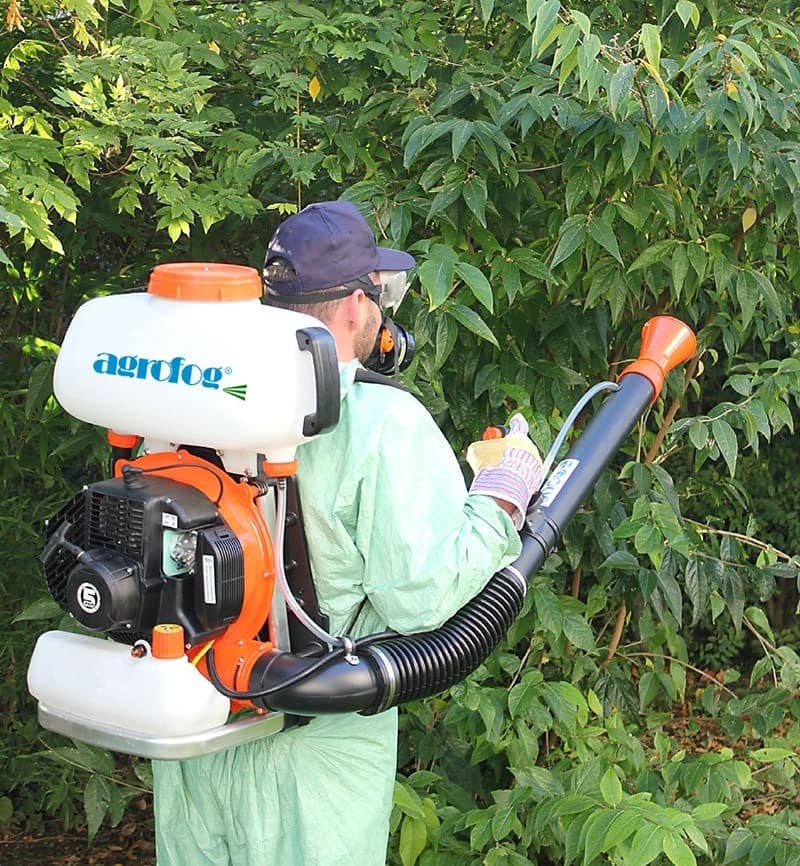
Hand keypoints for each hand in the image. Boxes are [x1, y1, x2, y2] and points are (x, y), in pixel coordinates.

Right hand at [467, 414, 542, 528]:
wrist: (503, 488)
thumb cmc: (491, 466)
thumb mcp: (477, 451)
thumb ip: (481, 447)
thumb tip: (477, 451)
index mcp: (518, 436)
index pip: (519, 424)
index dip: (516, 422)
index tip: (516, 420)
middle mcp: (530, 448)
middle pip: (520, 445)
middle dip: (511, 450)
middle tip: (497, 457)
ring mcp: (536, 464)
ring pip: (525, 460)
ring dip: (516, 465)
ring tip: (501, 474)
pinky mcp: (537, 479)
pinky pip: (528, 475)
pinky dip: (520, 477)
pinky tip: (508, 482)